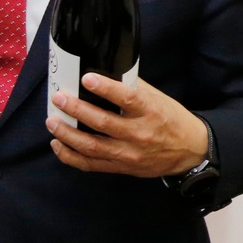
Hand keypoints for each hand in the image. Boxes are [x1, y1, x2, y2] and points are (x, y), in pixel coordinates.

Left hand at [47, 74, 207, 177]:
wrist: (189, 151)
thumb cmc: (171, 119)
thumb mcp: (158, 98)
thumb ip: (133, 87)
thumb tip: (106, 74)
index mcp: (150, 111)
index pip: (126, 98)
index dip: (105, 88)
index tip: (86, 79)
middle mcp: (139, 133)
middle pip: (102, 122)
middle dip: (76, 110)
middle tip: (59, 98)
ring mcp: (128, 154)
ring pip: (91, 146)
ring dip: (67, 134)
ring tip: (52, 121)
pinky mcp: (121, 167)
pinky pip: (90, 164)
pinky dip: (70, 156)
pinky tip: (58, 144)